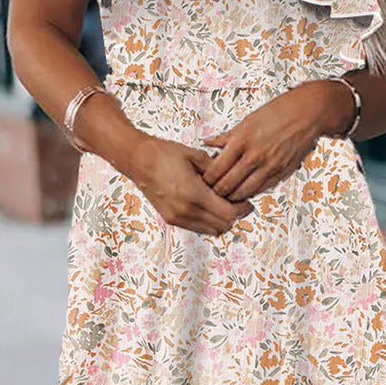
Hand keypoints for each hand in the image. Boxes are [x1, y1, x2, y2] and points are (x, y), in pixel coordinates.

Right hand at [127, 134, 255, 236]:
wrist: (137, 160)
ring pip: (211, 231)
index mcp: (194, 194)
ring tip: (223, 205)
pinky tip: (209, 207)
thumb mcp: (195, 155)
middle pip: (223, 225)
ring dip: (221, 220)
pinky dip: (208, 222)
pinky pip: (198, 228)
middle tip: (238, 203)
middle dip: (234, 215)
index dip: (241, 209)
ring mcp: (177, 217)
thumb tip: (234, 179)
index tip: (248, 202)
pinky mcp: (171, 219)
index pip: (228, 214)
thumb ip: (216, 170)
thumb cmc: (164, 154)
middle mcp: (186, 210)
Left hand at [200, 80, 354, 200]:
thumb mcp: (248, 120)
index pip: (216, 169)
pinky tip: (244, 189)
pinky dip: (249, 192)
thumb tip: (208, 143)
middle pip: (226, 185)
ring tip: (227, 193)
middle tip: (211, 191)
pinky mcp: (280, 173)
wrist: (308, 113)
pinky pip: (260, 190)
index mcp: (241, 140)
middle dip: (216, 191)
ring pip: (242, 192)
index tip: (203, 180)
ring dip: (232, 196)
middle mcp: (254, 156)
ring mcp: (268, 167)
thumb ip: (227, 136)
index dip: (206, 179)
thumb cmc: (278, 112)